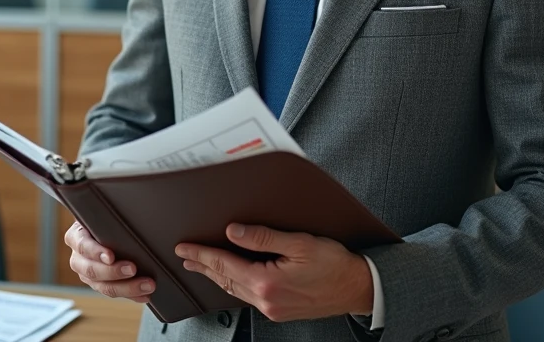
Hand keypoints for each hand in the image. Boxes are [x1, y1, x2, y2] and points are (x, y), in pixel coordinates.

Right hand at [64, 221, 155, 302]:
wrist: (102, 228)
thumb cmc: (104, 218)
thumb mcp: (102, 213)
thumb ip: (108, 215)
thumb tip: (126, 205)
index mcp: (76, 237)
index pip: (83, 246)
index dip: (96, 253)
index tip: (111, 256)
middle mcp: (78, 258)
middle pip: (92, 271)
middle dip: (114, 272)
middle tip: (133, 269)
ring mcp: (88, 275)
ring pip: (104, 287)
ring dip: (127, 287)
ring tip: (148, 285)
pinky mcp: (100, 285)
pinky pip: (115, 293)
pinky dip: (132, 295)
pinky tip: (145, 295)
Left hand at [175, 223, 372, 322]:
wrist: (358, 288)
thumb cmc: (335, 265)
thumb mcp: (299, 243)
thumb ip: (263, 237)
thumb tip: (234, 231)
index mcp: (267, 282)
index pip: (224, 264)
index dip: (202, 254)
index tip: (184, 248)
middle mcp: (266, 300)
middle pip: (225, 279)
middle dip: (203, 266)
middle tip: (185, 257)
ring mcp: (273, 309)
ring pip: (236, 290)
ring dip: (217, 276)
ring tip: (202, 267)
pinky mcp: (280, 311)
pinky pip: (248, 296)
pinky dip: (234, 284)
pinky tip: (232, 279)